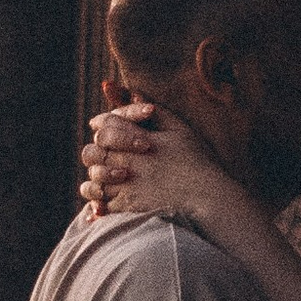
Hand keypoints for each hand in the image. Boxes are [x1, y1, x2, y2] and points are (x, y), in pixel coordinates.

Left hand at [79, 98, 239, 229]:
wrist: (207, 198)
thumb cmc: (197, 162)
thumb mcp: (180, 129)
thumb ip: (155, 111)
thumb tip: (134, 93)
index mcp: (139, 139)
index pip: (106, 123)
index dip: (104, 123)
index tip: (105, 127)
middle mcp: (127, 161)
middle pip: (93, 150)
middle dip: (97, 150)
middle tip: (105, 154)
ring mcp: (125, 185)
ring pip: (94, 177)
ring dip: (98, 175)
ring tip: (110, 177)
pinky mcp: (127, 207)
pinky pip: (102, 203)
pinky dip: (101, 201)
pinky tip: (110, 199)